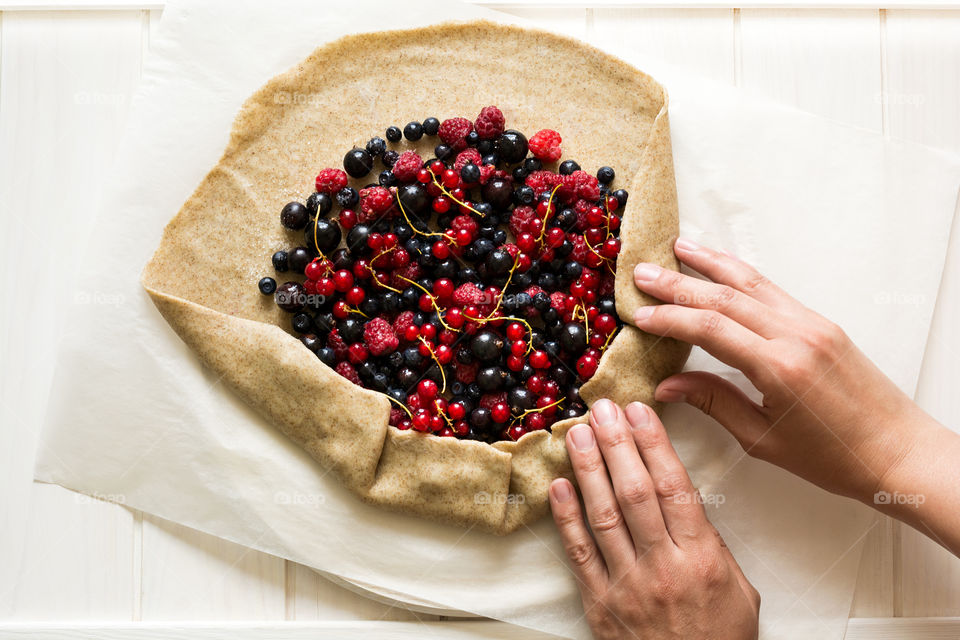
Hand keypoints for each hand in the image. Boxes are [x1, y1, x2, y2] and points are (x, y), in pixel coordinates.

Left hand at [549, 399, 759, 639]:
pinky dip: (566, 518)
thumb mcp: (739, 589)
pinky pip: (579, 554)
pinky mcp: (599, 605)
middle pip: (634, 493)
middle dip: (617, 444)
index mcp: (701, 559)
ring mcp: (627, 586)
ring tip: (577, 433)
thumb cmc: (720, 639)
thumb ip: (711, 541)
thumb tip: (682, 497)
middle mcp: (662, 568)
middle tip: (602, 408)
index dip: (654, 444)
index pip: (673, 487)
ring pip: (603, 516)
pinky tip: (558, 486)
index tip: (640, 411)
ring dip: (587, 469)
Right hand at [631, 238, 930, 501]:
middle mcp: (796, 336)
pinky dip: (741, 274)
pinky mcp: (821, 324)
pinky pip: (772, 291)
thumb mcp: (763, 439)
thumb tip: (667, 383)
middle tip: (641, 273)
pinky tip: (721, 267)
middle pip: (726, 297)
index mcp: (780, 368)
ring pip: (751, 283)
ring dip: (711, 263)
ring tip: (678, 248)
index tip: (638, 315)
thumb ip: (714, 403)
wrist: (898, 451)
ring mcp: (812, 324)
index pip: (711, 329)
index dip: (670, 318)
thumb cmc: (832, 457)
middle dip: (679, 283)